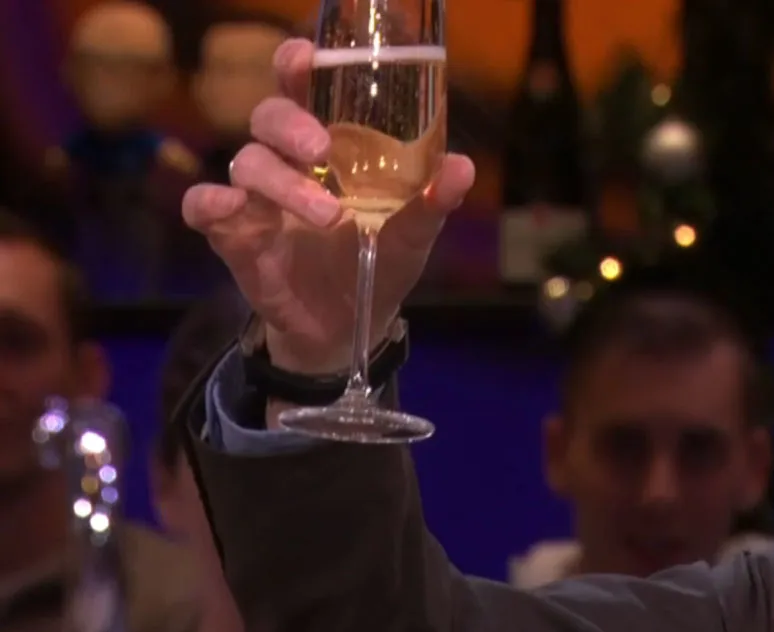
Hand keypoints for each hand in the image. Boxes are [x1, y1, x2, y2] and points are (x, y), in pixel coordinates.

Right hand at [181, 38, 474, 375]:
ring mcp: (256, 196)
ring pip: (246, 162)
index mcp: (329, 146)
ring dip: (283, 183)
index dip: (297, 66)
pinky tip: (232, 209)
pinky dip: (211, 203)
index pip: (304, 90)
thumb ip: (432, 201)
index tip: (306, 58)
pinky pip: (203, 207)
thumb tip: (462, 166)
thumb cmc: (380, 261)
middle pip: (268, 116)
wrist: (353, 324)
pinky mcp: (234, 234)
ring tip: (328, 214)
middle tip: (320, 147)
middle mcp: (287, 162)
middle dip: (290, 124)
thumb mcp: (413, 235)